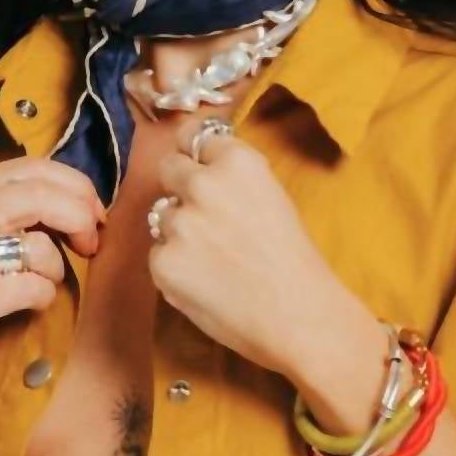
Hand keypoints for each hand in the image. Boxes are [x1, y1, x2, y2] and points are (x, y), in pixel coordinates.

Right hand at [0, 157, 106, 405]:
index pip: (32, 168)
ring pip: (39, 247)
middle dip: (80, 219)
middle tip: (91, 245)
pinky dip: (44, 299)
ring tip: (40, 285)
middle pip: (39, 195)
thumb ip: (13, 213)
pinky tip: (28, 307)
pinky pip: (33, 289)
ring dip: (57, 270)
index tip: (94, 216)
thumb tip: (80, 201)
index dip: (76, 188)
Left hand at [146, 126, 353, 382]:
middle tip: (202, 218)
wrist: (298, 317)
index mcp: (237, 162)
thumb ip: (235, 182)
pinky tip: (206, 284)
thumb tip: (203, 174)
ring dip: (178, 232)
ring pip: (161, 216)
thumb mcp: (273, 198)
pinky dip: (175, 269)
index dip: (196, 156)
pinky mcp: (164, 263)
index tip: (198, 167)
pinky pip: (158, 256)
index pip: (195, 137)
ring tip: (212, 261)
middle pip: (169, 168)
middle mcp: (202, 184)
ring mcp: (179, 224)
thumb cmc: (295, 264)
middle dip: (180, 187)